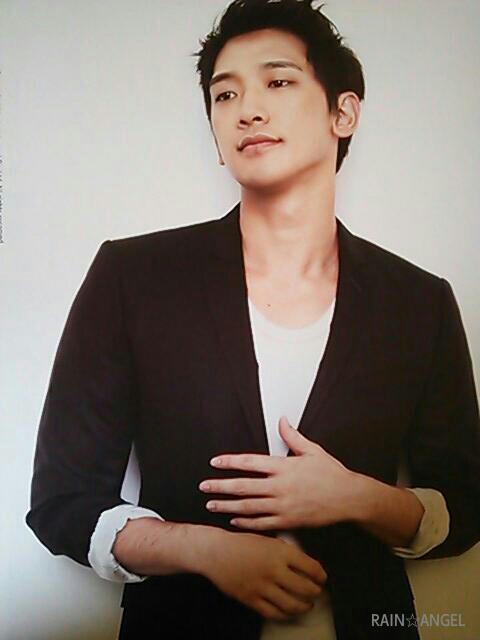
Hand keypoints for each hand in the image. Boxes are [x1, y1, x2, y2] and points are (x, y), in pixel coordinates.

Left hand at [199, 416, 356, 529]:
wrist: (349, 499)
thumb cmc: (332, 474)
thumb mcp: (312, 450)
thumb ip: (293, 436)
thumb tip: (282, 421)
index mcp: (284, 467)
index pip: (251, 463)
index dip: (231, 462)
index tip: (215, 463)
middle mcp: (280, 487)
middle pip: (244, 487)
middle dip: (221, 487)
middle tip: (204, 486)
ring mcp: (283, 506)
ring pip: (249, 507)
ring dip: (228, 506)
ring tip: (211, 505)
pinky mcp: (288, 522)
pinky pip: (262, 523)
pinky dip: (246, 523)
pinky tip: (234, 521)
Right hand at [202, 529, 327, 620]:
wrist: (216, 551)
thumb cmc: (242, 543)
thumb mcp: (268, 540)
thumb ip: (286, 552)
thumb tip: (304, 566)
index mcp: (280, 552)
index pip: (311, 567)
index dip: (320, 575)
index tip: (322, 578)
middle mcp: (274, 570)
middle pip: (305, 589)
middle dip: (315, 592)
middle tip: (317, 591)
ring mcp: (262, 587)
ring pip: (292, 605)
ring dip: (303, 606)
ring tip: (306, 604)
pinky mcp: (251, 599)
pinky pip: (274, 613)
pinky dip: (285, 614)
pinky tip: (288, 611)